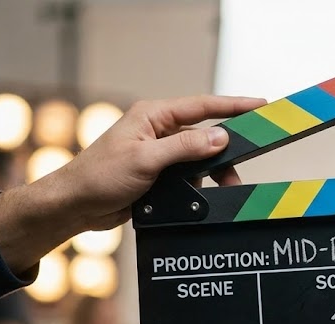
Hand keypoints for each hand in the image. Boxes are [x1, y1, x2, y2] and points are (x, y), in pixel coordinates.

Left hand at [54, 95, 265, 231]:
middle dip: (224, 154)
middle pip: (204, 136)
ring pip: (199, 161)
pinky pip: (188, 177)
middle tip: (241, 169)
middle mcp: (157, 131)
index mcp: (153, 116)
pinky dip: (196, 188)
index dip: (233, 106)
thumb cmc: (99, 176)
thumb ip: (185, 147)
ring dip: (210, 176)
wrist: (76, 206)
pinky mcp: (157, 175)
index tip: (259, 106)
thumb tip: (220, 137)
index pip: (202, 106)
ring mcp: (158, 154)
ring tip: (221, 191)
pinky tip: (196, 199)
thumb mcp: (146, 160)